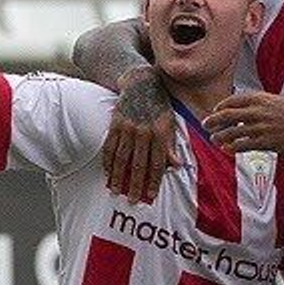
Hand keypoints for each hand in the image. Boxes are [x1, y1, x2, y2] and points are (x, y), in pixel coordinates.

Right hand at [102, 67, 177, 202]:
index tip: (150, 196)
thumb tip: (176, 166)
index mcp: (160, 133)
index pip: (157, 163)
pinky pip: (109, 146)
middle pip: (138, 164)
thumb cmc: (159, 106)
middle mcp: (144, 131)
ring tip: (115, 190)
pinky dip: (107, 161)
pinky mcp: (115, 124)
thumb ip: (170, 146)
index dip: (154, 181)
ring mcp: (128, 128)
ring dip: (118, 176)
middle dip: (135, 184)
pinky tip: (107, 173)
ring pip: (121, 157)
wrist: (141, 83)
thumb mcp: (170, 124)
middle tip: (133, 200)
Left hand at [204, 93, 283, 154]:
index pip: (233, 100)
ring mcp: (260, 127)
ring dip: (220, 136)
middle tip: (205, 124)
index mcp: (260, 98)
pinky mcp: (264, 142)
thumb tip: (239, 108)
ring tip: (214, 139)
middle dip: (213, 120)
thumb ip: (257, 102)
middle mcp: (258, 111)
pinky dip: (232, 148)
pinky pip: (242, 145)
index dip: (221, 106)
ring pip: (232, 132)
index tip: (215, 110)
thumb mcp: (274, 100)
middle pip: (227, 115)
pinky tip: (227, 149)